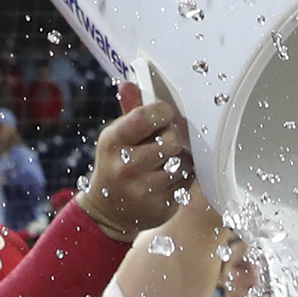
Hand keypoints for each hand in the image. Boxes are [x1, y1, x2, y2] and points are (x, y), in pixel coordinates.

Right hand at [78, 83, 192, 240]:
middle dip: (172, 137)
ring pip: (183, 161)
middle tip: (164, 141)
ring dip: (180, 158)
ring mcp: (144, 189)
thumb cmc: (116, 165)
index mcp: (112, 142)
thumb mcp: (116, 138)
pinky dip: (183, 176)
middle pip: (171, 140)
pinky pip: (187, 181)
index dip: (162, 112)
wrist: (109, 212)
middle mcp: (127, 166)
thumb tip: (130, 84)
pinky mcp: (161, 206)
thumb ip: (129, 112)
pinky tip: (168, 177)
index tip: (164, 115)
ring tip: (165, 161)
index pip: (146, 116)